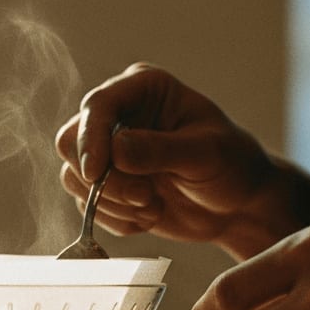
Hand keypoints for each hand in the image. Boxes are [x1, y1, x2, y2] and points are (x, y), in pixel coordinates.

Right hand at [55, 63, 306, 259]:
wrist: (238, 204)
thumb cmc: (233, 166)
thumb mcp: (206, 154)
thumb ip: (161, 150)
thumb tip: (116, 151)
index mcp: (143, 89)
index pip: (97, 106)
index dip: (90, 139)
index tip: (96, 173)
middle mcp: (119, 115)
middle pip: (72, 141)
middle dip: (104, 179)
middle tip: (144, 198)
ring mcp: (109, 152)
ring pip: (74, 178)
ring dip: (112, 203)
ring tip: (154, 206)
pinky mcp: (106, 185)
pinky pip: (87, 207)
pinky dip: (116, 220)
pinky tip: (150, 216)